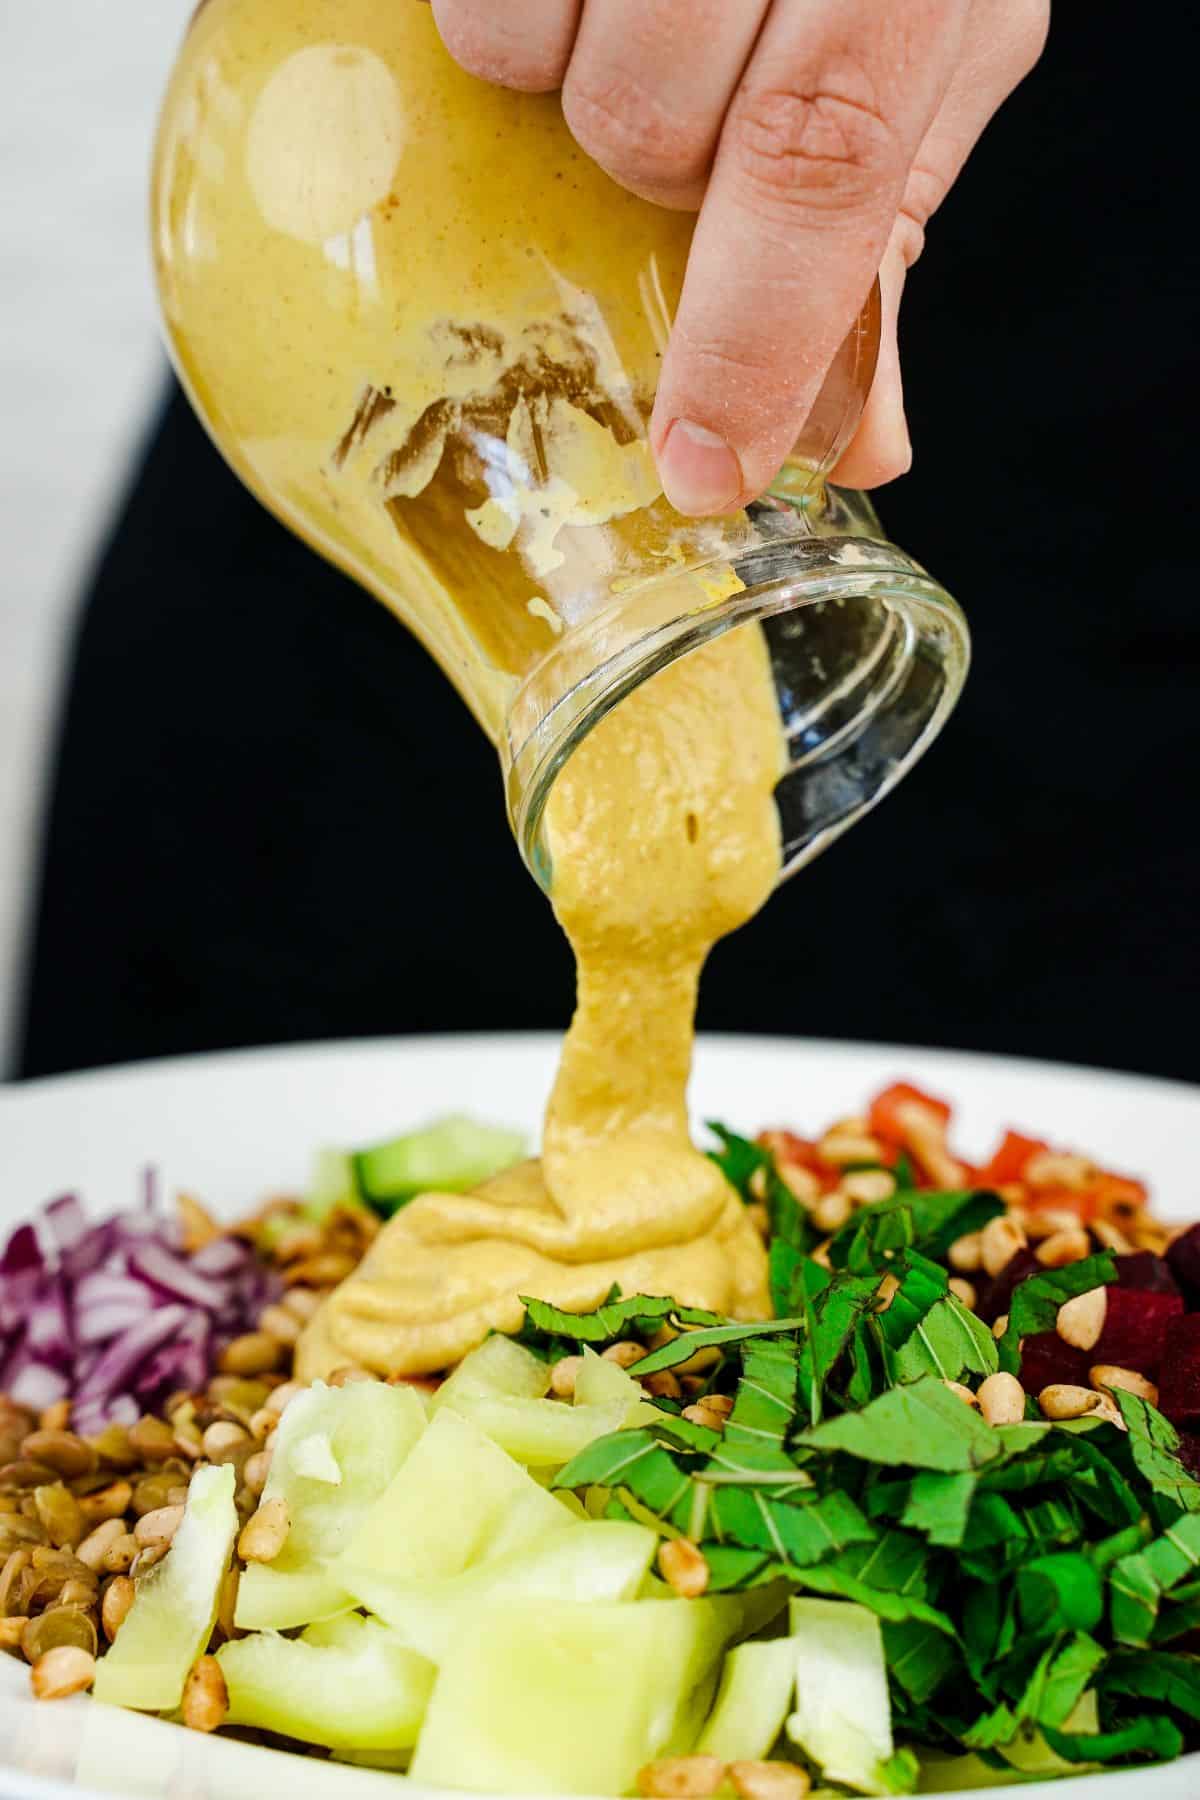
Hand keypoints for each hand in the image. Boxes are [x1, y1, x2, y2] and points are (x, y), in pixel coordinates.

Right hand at [428, 0, 1048, 511]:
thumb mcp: (924, 38)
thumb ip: (880, 229)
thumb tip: (864, 447)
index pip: (824, 162)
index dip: (755, 336)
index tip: (703, 467)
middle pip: (650, 129)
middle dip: (653, 171)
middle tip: (691, 102)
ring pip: (537, 62)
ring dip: (568, 85)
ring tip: (625, 17)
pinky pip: (475, 6)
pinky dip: (503, 22)